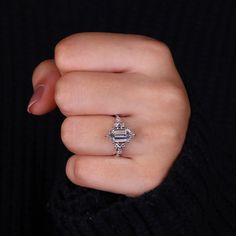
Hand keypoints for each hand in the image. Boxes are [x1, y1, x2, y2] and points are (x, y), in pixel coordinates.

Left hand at [28, 32, 189, 196]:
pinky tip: (110, 159)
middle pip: (67, 93)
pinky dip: (84, 166)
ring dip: (80, 136)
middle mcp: (161, 94)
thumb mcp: (102, 68)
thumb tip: (37, 104)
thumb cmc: (129, 98)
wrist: (166, 137)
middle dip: (71, 105)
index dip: (67, 71)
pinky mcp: (148, 176)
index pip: (68, 53)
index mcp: (150, 55)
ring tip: (111, 134)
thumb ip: (57, 71)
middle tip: (100, 110)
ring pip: (71, 134)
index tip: (91, 81)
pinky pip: (79, 170)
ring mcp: (158, 137)